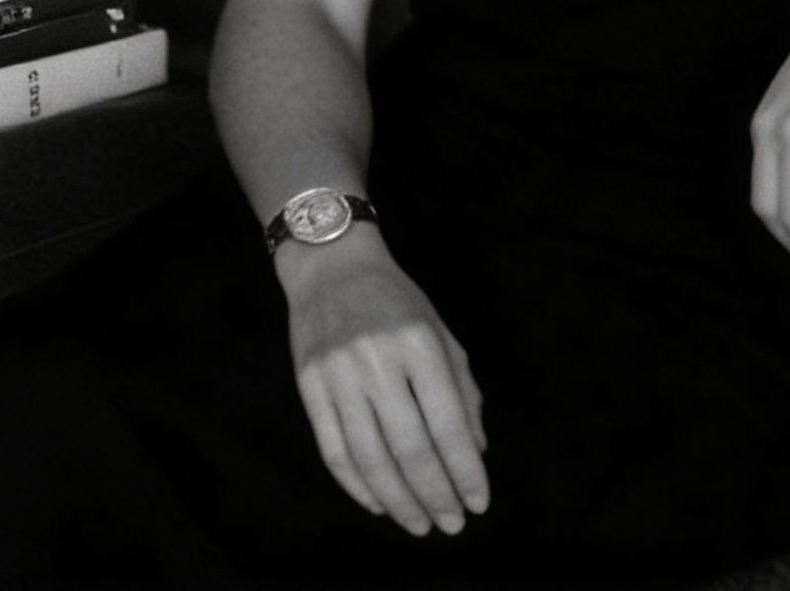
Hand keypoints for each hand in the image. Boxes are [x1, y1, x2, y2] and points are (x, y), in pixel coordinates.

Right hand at [279, 234, 488, 535]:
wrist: (332, 265)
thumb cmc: (396, 301)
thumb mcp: (439, 332)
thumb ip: (461, 390)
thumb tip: (475, 453)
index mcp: (420, 343)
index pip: (447, 424)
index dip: (466, 472)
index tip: (480, 503)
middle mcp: (379, 360)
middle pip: (411, 449)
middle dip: (436, 495)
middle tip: (452, 524)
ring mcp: (339, 375)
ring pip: (371, 459)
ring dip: (400, 502)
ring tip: (421, 524)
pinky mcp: (309, 387)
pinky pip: (334, 452)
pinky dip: (358, 486)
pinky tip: (381, 503)